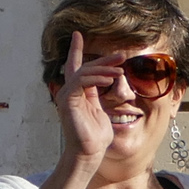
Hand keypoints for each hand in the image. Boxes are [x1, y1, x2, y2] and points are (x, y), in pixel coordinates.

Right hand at [54, 28, 119, 167]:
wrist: (89, 153)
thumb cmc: (97, 137)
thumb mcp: (103, 111)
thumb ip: (101, 96)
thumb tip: (112, 83)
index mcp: (78, 93)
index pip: (76, 67)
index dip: (76, 50)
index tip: (78, 35)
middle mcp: (69, 92)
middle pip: (85, 67)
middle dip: (104, 60)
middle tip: (122, 56)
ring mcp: (67, 96)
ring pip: (84, 72)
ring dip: (103, 68)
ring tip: (120, 70)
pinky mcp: (67, 101)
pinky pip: (80, 81)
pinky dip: (96, 78)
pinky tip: (110, 79)